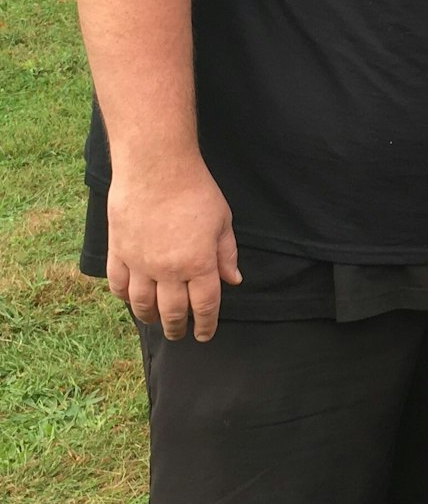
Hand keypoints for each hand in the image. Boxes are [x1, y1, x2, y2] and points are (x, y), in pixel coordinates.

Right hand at [105, 156, 241, 340]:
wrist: (156, 168)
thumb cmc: (196, 191)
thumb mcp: (222, 221)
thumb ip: (226, 254)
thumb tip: (233, 281)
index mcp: (198, 263)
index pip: (204, 305)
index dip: (206, 324)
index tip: (204, 335)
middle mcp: (167, 269)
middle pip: (171, 311)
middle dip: (177, 327)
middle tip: (180, 334)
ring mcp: (139, 262)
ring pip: (141, 304)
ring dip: (149, 317)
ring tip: (156, 321)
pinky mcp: (118, 251)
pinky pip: (117, 285)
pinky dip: (124, 297)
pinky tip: (131, 300)